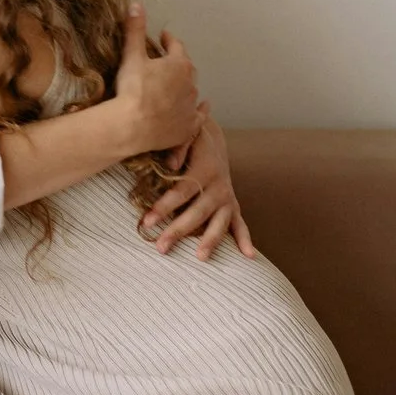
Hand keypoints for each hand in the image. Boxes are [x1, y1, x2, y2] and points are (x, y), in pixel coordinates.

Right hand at [111, 3, 198, 155]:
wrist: (132, 126)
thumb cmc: (132, 89)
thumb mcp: (132, 56)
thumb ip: (135, 29)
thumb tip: (136, 4)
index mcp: (179, 64)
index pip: (176, 46)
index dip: (168, 40)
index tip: (163, 38)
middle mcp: (191, 84)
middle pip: (187, 68)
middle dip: (178, 63)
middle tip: (167, 61)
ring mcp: (191, 106)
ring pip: (192, 91)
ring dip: (184, 86)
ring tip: (175, 86)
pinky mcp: (189, 126)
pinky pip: (200, 115)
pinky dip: (201, 110)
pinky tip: (203, 107)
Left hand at [137, 106, 255, 259]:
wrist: (212, 142)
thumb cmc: (192, 141)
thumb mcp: (186, 136)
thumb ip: (178, 146)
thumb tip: (170, 164)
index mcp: (205, 169)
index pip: (182, 192)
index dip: (164, 207)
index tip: (146, 221)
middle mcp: (219, 186)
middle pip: (198, 212)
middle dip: (179, 230)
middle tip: (161, 247)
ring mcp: (228, 198)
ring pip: (220, 222)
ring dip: (210, 241)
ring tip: (200, 258)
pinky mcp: (233, 205)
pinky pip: (240, 224)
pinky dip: (245, 239)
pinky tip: (249, 256)